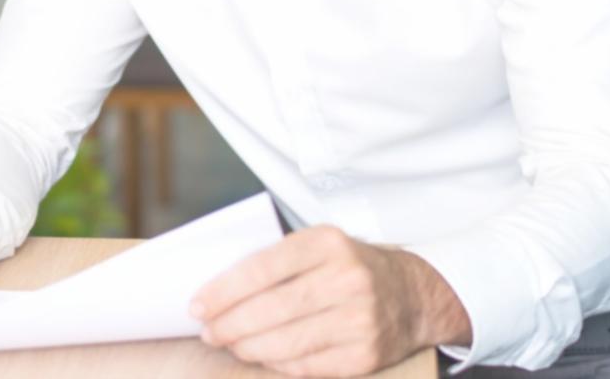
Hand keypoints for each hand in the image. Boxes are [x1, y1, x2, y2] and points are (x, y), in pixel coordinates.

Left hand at [188, 225, 470, 376]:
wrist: (413, 293)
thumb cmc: (347, 265)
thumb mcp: (318, 244)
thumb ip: (274, 260)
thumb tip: (216, 291)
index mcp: (328, 243)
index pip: (262, 268)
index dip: (223, 291)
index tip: (197, 305)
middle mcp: (347, 280)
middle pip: (271, 309)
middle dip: (229, 324)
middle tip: (207, 330)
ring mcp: (360, 320)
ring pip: (287, 343)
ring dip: (248, 347)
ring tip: (230, 343)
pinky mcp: (366, 355)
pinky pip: (308, 366)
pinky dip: (278, 364)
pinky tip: (263, 356)